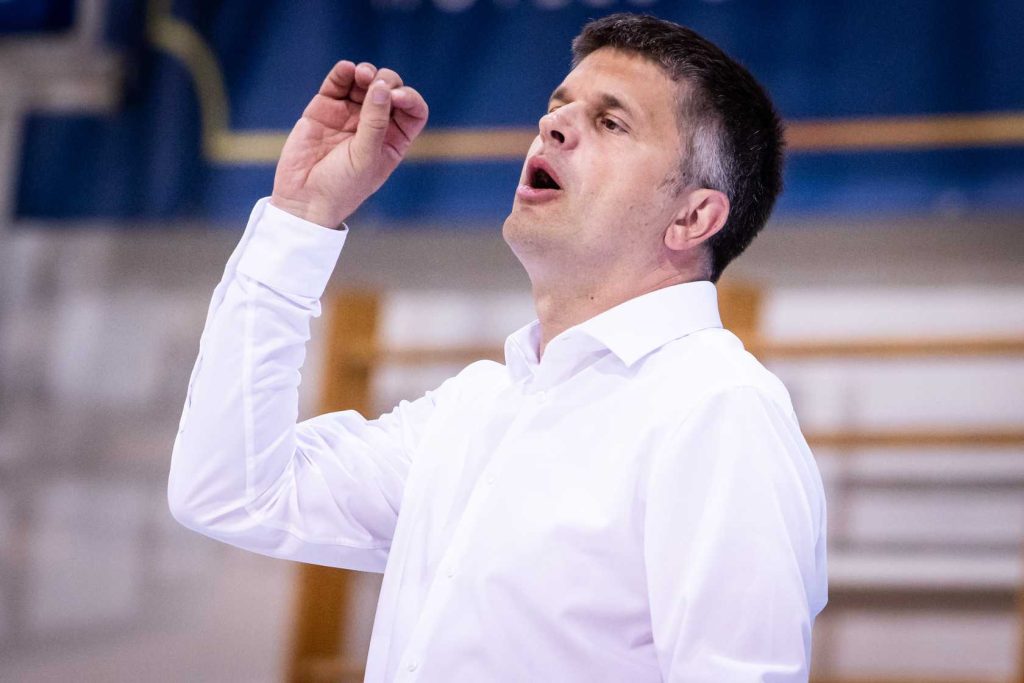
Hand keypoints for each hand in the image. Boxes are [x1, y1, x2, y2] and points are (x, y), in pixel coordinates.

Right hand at [271, 61, 428, 227]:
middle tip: (376, 84)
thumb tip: (382, 86)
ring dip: (367, 73)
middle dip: (386, 81)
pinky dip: (344, 72)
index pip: (412, 111)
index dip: (409, 98)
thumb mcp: (366, 156)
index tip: (396, 98)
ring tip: (361, 75)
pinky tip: (347, 69)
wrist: (304, 198)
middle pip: (390, 90)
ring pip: (364, 82)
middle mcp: (374, 124)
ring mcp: (349, 114)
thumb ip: (375, 121)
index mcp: (393, 140)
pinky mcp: (325, 107)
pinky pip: (338, 82)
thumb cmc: (342, 186)